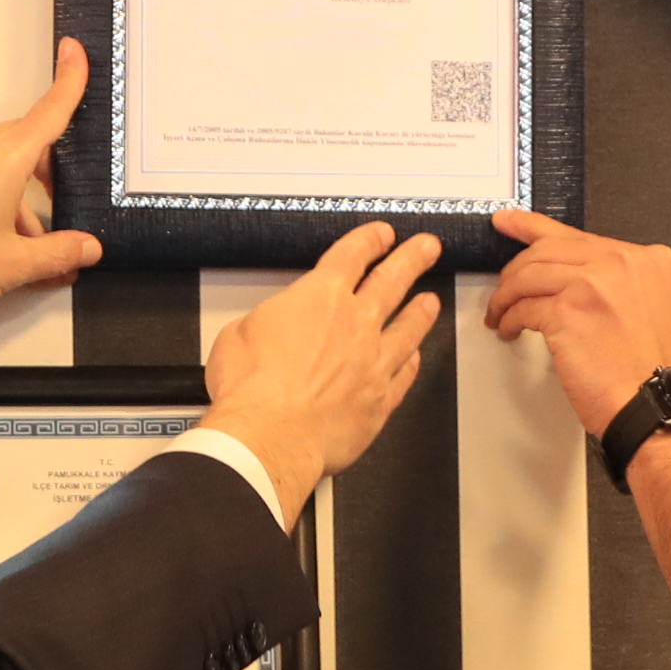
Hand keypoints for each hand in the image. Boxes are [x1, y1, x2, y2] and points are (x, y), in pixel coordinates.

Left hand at [0, 41, 106, 319]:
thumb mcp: (14, 265)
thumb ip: (59, 254)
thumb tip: (85, 248)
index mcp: (3, 160)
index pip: (48, 110)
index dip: (69, 80)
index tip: (75, 52)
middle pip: (28, 143)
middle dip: (51, 173)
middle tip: (62, 206)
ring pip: (1, 162)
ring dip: (21, 195)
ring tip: (24, 244)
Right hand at [200, 222, 448, 515]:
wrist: (270, 435)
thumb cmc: (251, 388)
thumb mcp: (240, 333)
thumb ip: (269, 323)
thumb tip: (269, 330)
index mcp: (320, 298)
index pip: (352, 256)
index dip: (370, 240)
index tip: (382, 234)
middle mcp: (355, 325)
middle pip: (392, 280)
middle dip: (412, 259)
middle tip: (426, 247)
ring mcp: (373, 363)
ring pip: (408, 328)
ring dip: (420, 311)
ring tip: (430, 301)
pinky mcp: (380, 401)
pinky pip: (404, 376)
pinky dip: (412, 363)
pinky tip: (416, 358)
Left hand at [485, 213, 670, 436]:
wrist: (655, 404)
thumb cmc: (649, 371)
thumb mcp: (650, 307)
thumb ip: (617, 282)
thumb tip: (569, 274)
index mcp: (647, 259)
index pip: (579, 236)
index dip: (534, 227)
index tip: (509, 222)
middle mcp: (623, 262)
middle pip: (549, 249)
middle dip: (514, 267)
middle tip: (500, 284)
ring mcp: (594, 282)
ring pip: (529, 274)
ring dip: (506, 296)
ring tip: (499, 314)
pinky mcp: (568, 309)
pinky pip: (524, 306)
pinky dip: (509, 319)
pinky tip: (509, 330)